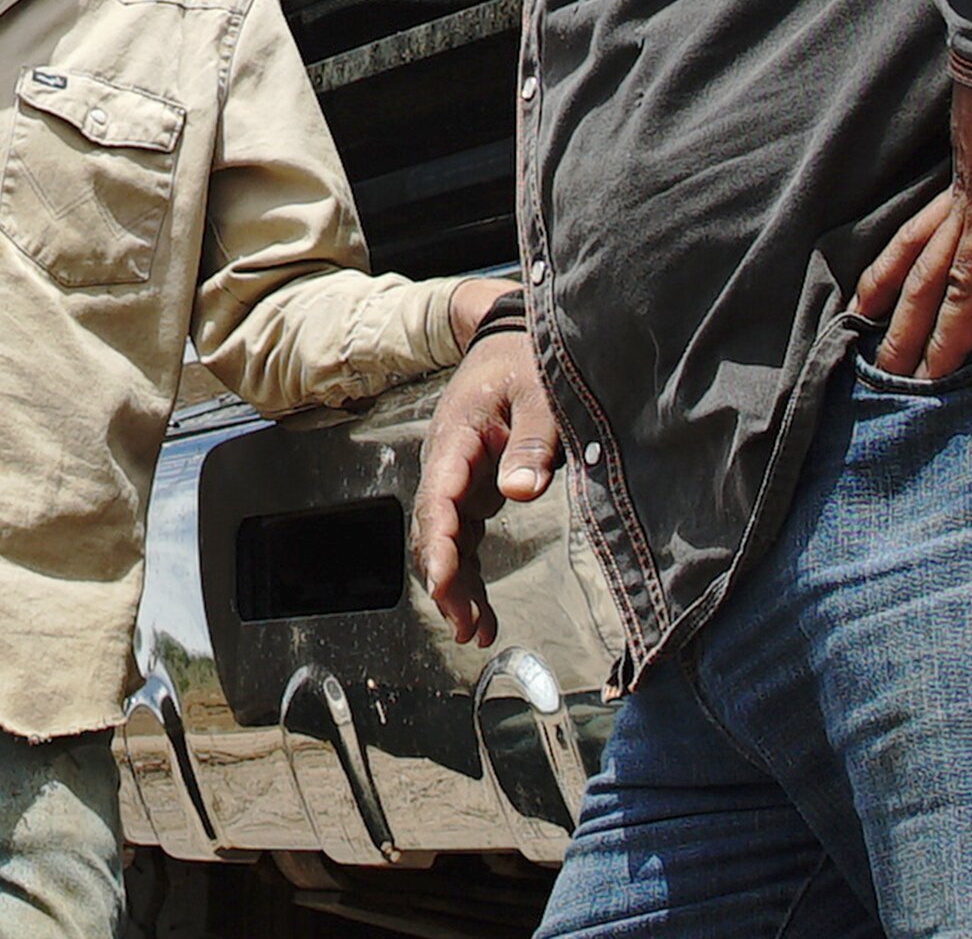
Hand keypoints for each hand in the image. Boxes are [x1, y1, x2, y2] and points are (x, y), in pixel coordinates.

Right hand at [412, 324, 560, 648]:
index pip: (437, 495)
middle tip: (465, 624)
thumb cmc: (525, 359)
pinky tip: (480, 613)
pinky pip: (462, 539)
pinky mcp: (473, 490)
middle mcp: (448, 462)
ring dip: (454, 587)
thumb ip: (531, 441)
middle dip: (444, 580)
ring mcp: (458, 479)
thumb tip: (521, 491)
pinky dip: (467, 576)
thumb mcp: (538, 393)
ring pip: (444, 541)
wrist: (511, 338)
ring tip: (474, 632)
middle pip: (432, 529)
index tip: (443, 580)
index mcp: (456, 436)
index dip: (438, 541)